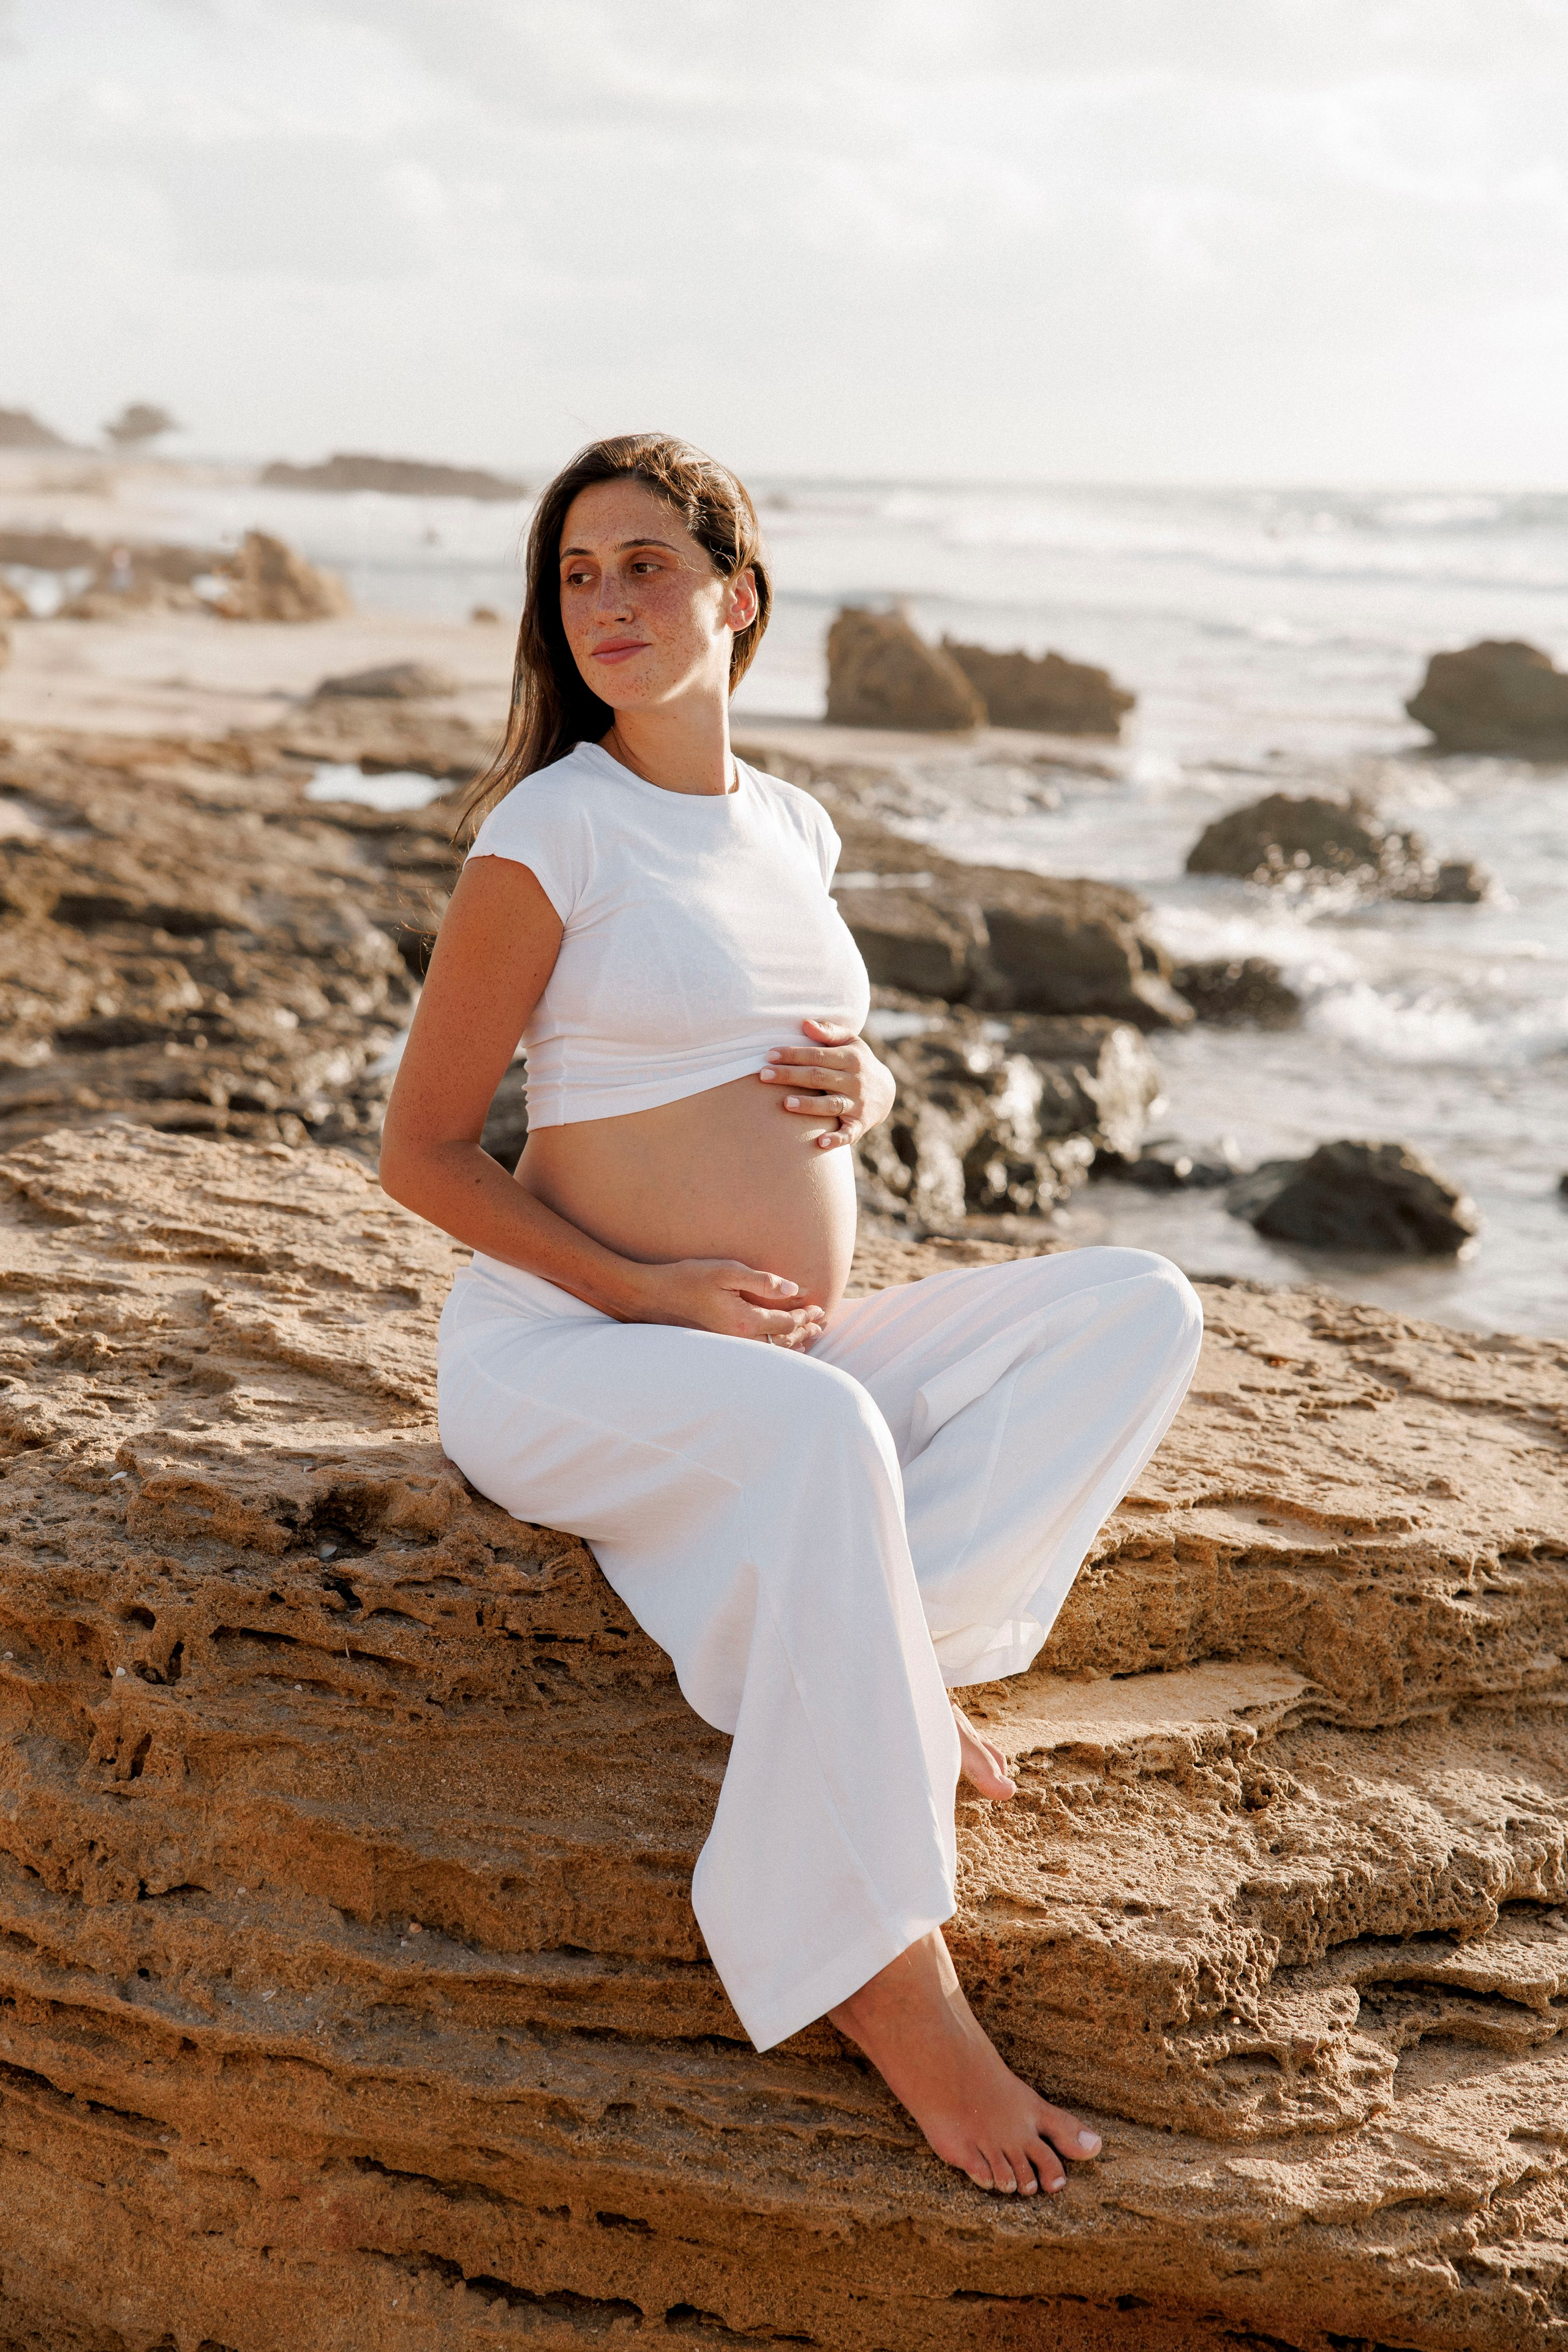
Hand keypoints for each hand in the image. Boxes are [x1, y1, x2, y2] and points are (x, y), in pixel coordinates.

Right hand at [620, 1257, 826, 1347]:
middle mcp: (738, 1341)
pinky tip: (778, 1345)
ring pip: (770, 1352)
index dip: (805, 1315)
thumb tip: (794, 1289)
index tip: (818, 1307)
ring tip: (808, 1336)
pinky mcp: (719, 1348)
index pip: (785, 1323)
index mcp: (743, 1321)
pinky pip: (755, 1354)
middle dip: (804, 1332)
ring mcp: (728, 1348)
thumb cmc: (687, 1278)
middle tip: (820, 1323)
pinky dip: (773, 1350)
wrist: (651, 1297)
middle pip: (782, 1342)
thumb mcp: (725, 1271)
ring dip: (792, 1344)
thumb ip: (761, 1280)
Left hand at [757, 1018, 896, 1150]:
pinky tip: (821, 1143)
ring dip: (809, 1105)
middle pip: (818, 1077)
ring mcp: (857, 1104)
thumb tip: (805, 1023)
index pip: (817, 1055)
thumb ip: (828, 1032)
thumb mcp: (850, 1042)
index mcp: (851, 1058)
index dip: (793, 1055)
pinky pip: (848, 1134)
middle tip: (763, 1075)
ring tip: (785, 1104)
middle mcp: (854, 1081)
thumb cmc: (857, 1062)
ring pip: (830, 1105)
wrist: (886, 1092)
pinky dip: (836, 1139)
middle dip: (790, 1076)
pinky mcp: (859, 1125)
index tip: (769, 1055)